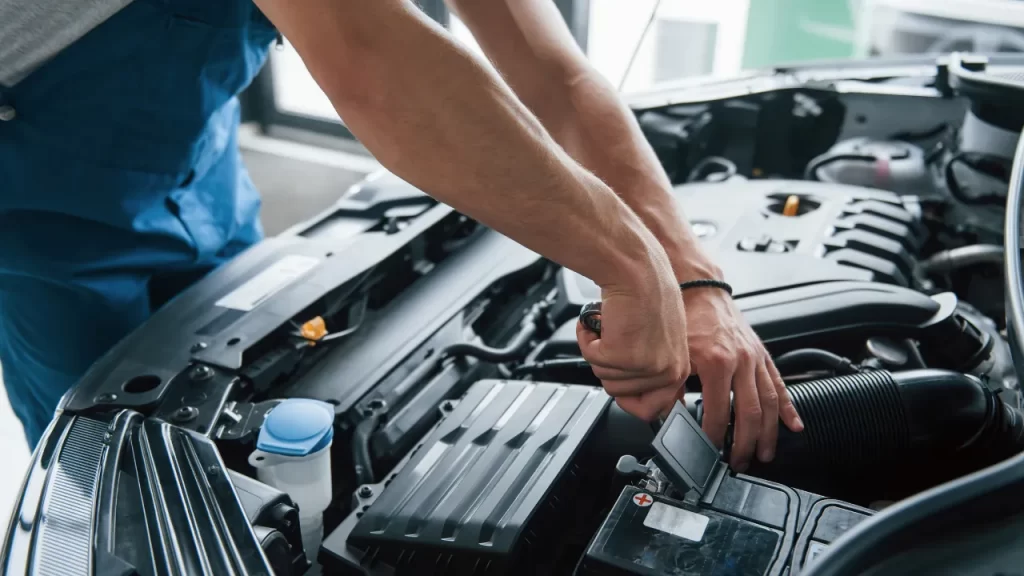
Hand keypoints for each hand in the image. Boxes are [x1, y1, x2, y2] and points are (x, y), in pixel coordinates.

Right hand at [576, 265, 690, 420]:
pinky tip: (601, 321)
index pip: (652, 410)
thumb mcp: (659, 341)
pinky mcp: (622, 355)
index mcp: (679, 370)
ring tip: (612, 326)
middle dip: (609, 367)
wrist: (636, 268)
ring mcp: (646, 366)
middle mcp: (667, 372)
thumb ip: (652, 370)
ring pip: (604, 377)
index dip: (629, 398)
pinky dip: (588, 339)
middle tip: (617, 339)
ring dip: (599, 350)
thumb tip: (636, 397)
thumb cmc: (646, 294)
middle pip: (619, 394)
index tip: (620, 383)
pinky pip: (591, 359)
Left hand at [683, 287, 802, 470]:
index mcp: (717, 363)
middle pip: (750, 414)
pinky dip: (788, 407)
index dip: (715, 436)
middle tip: (740, 462)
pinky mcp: (763, 354)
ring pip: (769, 403)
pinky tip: (794, 425)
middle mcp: (741, 361)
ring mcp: (755, 358)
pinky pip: (779, 384)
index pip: (719, 412)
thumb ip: (671, 387)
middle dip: (746, 443)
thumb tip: (665, 415)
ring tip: (766, 454)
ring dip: (769, 433)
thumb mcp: (674, 354)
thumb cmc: (685, 317)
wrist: (700, 288)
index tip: (710, 451)